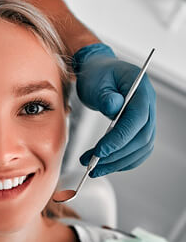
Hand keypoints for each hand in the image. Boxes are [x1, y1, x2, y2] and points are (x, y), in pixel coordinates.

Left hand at [73, 43, 155, 176]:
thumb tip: (114, 107)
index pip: (136, 120)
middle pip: (140, 139)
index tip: (99, 151)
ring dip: (117, 162)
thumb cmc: (98, 75)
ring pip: (140, 149)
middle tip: (92, 165)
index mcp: (141, 91)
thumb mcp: (96, 81)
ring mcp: (146, 119)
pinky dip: (122, 161)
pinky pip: (136, 151)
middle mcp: (148, 107)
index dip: (119, 138)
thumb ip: (105, 95)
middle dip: (115, 155)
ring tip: (93, 168)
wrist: (99, 73)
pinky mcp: (138, 129)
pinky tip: (105, 165)